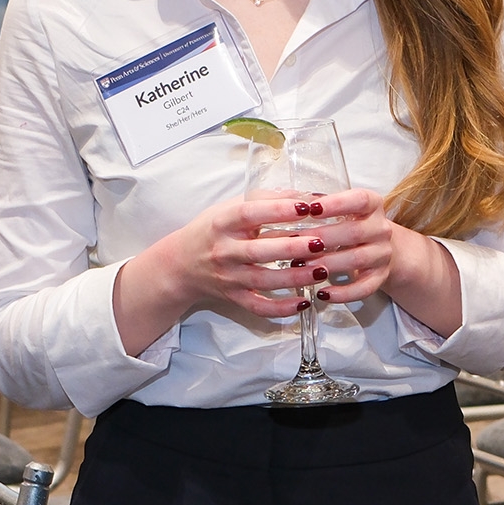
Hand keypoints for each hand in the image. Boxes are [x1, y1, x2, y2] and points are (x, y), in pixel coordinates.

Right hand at [142, 195, 353, 320]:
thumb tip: (309, 196)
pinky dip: (281, 308)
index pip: (249, 213)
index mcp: (223, 222)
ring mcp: (228, 277)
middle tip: (322, 242)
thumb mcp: (231, 207)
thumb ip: (267, 199)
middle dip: (292, 247)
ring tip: (322, 271)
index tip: (307, 207)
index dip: (278, 210)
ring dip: (294, 278)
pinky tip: (304, 302)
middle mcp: (224, 250)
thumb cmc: (214, 229)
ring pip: (262, 281)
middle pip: (258, 251)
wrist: (180, 264)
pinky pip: (257, 306)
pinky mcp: (233, 297)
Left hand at [298, 188, 395, 305]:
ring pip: (358, 259)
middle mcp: (381, 228)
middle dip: (323, 238)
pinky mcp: (380, 277)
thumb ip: (316, 207)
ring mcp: (383, 253)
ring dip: (328, 263)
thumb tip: (282, 207)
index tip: (311, 209)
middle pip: (355, 231)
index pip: (360, 200)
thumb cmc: (348, 225)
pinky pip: (364, 287)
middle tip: (294, 243)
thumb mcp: (338, 210)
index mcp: (372, 205)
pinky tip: (322, 294)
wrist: (376, 247)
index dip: (336, 204)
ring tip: (302, 266)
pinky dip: (343, 293)